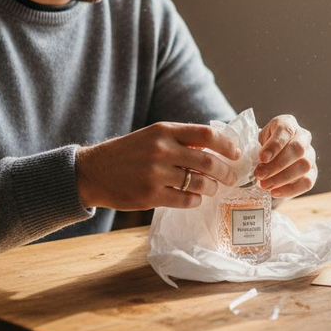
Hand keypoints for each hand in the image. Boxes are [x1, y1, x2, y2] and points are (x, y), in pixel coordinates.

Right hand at [75, 122, 241, 209]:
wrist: (93, 171)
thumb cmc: (128, 153)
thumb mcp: (152, 136)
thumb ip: (180, 140)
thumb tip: (215, 148)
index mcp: (164, 130)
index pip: (206, 135)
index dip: (226, 145)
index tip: (236, 153)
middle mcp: (161, 150)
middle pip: (207, 161)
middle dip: (225, 172)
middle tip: (232, 178)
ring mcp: (155, 174)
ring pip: (198, 183)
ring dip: (211, 188)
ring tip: (212, 189)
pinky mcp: (150, 195)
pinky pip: (185, 200)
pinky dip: (195, 200)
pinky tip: (195, 198)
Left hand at [253, 115, 316, 198]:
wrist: (273, 155)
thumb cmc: (264, 146)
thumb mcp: (258, 140)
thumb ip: (257, 147)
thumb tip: (258, 162)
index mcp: (288, 124)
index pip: (285, 131)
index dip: (274, 145)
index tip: (262, 158)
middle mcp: (303, 137)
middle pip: (297, 149)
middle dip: (277, 165)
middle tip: (260, 175)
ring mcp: (310, 154)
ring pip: (304, 166)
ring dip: (282, 178)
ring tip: (265, 185)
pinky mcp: (313, 171)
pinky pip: (307, 182)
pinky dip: (290, 189)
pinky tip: (275, 192)